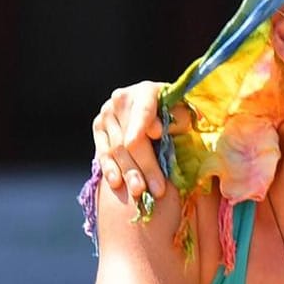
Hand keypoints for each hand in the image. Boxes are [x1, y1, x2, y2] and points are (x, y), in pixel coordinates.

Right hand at [93, 81, 172, 205]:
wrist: (157, 106)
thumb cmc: (177, 113)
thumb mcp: (185, 113)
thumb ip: (177, 119)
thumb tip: (156, 131)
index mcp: (146, 91)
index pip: (143, 110)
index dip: (142, 126)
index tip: (142, 141)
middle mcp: (121, 100)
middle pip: (131, 137)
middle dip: (145, 165)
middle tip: (158, 189)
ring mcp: (107, 114)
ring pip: (116, 148)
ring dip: (128, 172)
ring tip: (140, 192)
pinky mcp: (98, 127)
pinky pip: (103, 151)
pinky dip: (110, 168)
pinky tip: (117, 183)